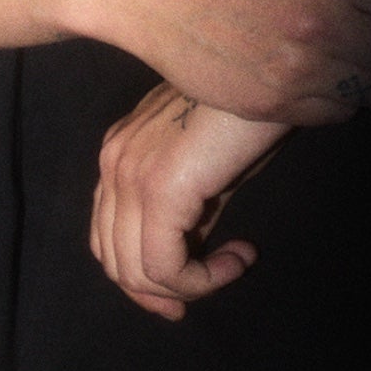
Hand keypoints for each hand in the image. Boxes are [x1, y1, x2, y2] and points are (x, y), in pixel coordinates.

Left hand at [91, 84, 285, 318]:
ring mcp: (129, 175)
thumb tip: (190, 253)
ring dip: (190, 286)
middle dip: (159, 293)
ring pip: (136, 271)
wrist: (264, 70)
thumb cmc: (245, 112)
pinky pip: (165, 266)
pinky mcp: (158, 189)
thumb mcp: (209, 169)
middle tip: (208, 289)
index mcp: (118, 155)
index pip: (106, 238)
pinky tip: (238, 257)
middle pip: (114, 260)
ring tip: (233, 264)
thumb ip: (188, 209)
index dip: (140, 279)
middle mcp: (112, 164)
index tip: (180, 300)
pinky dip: (202, 279)